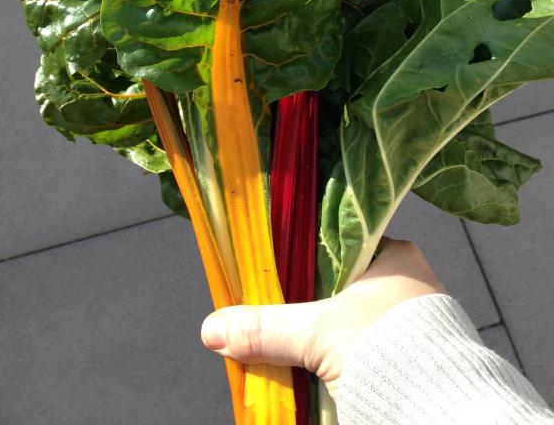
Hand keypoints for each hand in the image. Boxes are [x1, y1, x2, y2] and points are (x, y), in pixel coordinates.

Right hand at [201, 238, 444, 398]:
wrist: (441, 412)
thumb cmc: (389, 349)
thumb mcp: (318, 332)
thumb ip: (266, 328)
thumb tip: (213, 328)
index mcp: (393, 256)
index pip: (335, 247)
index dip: (299, 260)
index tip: (268, 274)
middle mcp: (405, 283)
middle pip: (338, 289)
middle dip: (304, 307)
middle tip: (269, 315)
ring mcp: (409, 322)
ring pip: (348, 322)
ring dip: (318, 337)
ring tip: (285, 345)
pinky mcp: (408, 357)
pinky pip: (359, 349)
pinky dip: (334, 360)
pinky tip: (311, 369)